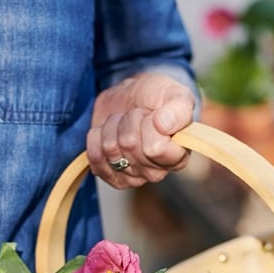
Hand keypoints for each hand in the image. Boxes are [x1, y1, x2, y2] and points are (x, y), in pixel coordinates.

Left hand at [87, 72, 195, 188]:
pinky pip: (94, 156)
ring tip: (125, 122)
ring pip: (110, 148)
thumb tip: (164, 125)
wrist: (132, 97)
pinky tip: (110, 132)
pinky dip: (97, 137)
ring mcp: (132, 177)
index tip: (154, 115)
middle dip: (130, 120)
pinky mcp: (110, 176)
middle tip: (138, 116)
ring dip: (113, 126)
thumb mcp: (176, 95)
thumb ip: (179, 109)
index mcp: (177, 157)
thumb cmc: (158, 98)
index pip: (155, 148)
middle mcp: (156, 172)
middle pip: (130, 145)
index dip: (150, 125)